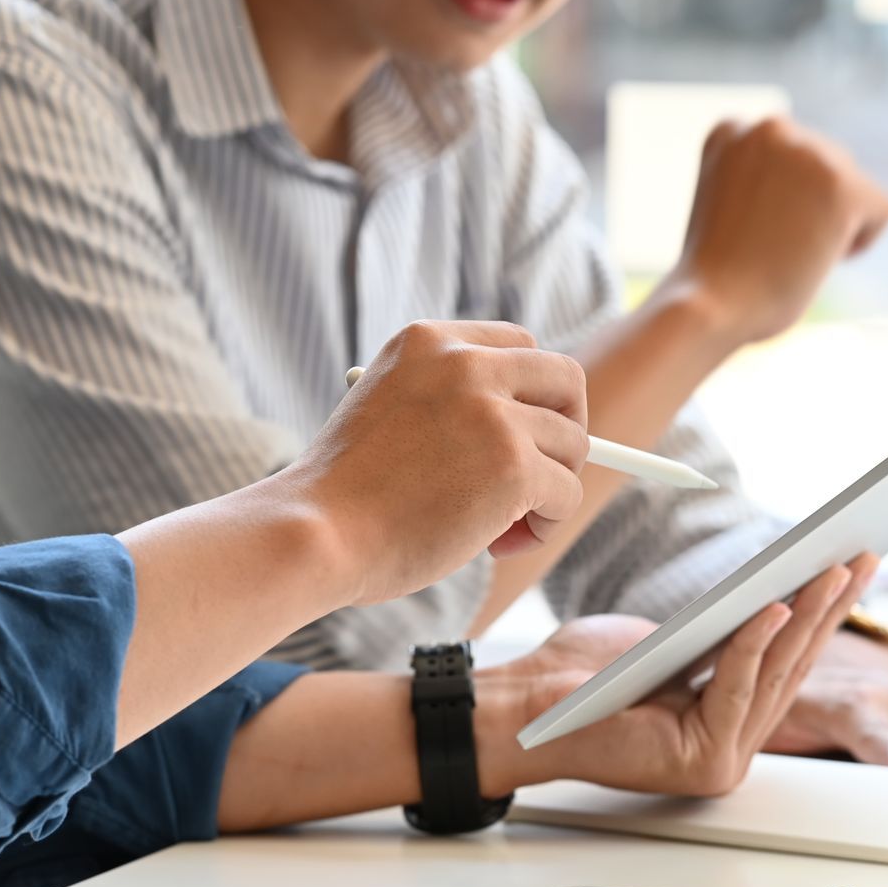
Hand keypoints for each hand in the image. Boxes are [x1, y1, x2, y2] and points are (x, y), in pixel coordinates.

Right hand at [282, 320, 588, 605]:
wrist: (316, 533)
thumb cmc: (344, 494)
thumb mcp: (392, 410)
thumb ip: (450, 403)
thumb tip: (530, 428)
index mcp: (429, 342)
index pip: (520, 344)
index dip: (532, 394)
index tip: (520, 435)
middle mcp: (465, 364)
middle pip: (565, 379)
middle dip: (566, 430)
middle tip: (539, 476)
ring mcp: (493, 413)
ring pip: (572, 445)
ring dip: (548, 491)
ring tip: (500, 528)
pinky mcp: (514, 465)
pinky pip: (566, 494)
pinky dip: (544, 526)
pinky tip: (499, 545)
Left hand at [491, 557, 873, 796]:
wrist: (524, 707)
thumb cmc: (583, 674)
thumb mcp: (668, 641)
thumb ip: (720, 634)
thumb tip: (776, 595)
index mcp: (725, 724)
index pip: (784, 663)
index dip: (822, 613)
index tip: (853, 565)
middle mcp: (730, 749)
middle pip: (790, 667)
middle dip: (830, 608)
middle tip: (861, 558)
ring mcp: (721, 761)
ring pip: (772, 676)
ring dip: (807, 618)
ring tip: (834, 569)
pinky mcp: (702, 762)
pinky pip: (736, 689)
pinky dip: (755, 643)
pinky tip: (776, 604)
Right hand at [664, 117, 887, 345]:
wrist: (708, 306)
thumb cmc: (712, 277)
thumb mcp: (725, 205)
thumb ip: (762, 180)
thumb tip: (813, 189)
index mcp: (732, 130)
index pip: (791, 158)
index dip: (782, 202)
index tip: (751, 234)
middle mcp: (770, 128)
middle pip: (827, 164)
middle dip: (811, 210)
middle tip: (771, 251)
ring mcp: (807, 152)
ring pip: (852, 187)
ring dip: (830, 225)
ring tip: (787, 256)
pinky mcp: (841, 184)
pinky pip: (881, 210)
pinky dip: (859, 243)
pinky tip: (817, 261)